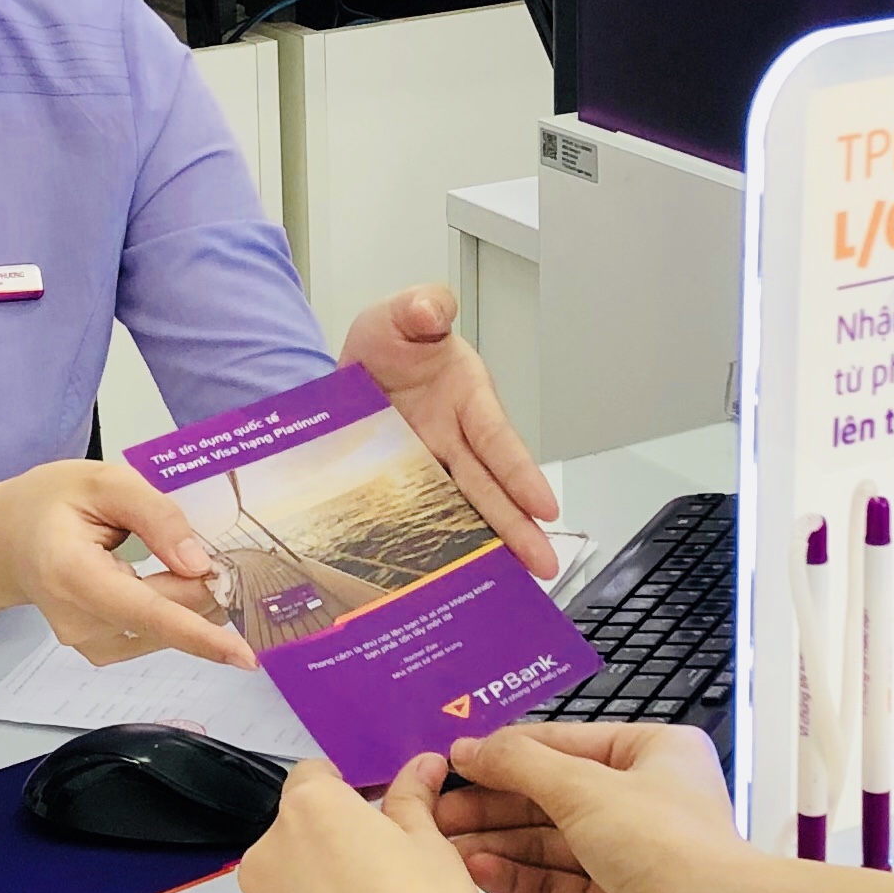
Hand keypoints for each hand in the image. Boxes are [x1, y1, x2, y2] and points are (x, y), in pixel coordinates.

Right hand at [0, 463, 255, 671]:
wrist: (5, 540)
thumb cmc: (50, 503)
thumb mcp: (103, 482)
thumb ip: (154, 515)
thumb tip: (200, 563)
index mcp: (74, 576)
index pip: (146, 613)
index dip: (199, 634)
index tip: (244, 655)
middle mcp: (79, 622)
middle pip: (166, 616)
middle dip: (206, 589)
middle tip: (225, 551)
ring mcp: (87, 643)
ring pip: (165, 629)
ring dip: (191, 599)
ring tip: (184, 558)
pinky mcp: (100, 650)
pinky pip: (154, 634)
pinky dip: (175, 611)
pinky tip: (170, 581)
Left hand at [241, 756, 490, 892]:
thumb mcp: (433, 849)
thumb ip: (414, 801)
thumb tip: (420, 771)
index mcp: (311, 812)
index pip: (313, 775)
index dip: (345, 791)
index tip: (369, 810)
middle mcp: (270, 856)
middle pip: (296, 834)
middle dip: (332, 846)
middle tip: (383, 874)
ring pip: (288, 888)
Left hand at [343, 284, 559, 573]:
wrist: (348, 370)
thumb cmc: (390, 343)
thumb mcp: (401, 314)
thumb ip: (422, 307)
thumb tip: (431, 311)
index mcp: (466, 401)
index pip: (496, 440)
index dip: (520, 473)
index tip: (545, 506)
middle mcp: (455, 441)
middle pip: (490, 489)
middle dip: (517, 528)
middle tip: (544, 565)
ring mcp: (430, 470)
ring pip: (464, 513)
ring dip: (487, 548)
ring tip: (511, 585)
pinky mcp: (402, 491)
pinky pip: (421, 523)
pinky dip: (437, 553)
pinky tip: (450, 582)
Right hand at [433, 722, 763, 892]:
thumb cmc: (681, 852)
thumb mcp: (587, 787)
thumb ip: (521, 765)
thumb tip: (476, 748)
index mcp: (651, 755)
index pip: (562, 744)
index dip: (506, 752)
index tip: (457, 759)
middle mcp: (639, 804)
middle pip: (548, 795)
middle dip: (491, 802)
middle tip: (440, 807)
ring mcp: (624, 857)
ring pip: (545, 843)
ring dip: (494, 841)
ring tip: (445, 842)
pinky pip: (550, 884)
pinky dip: (514, 877)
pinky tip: (478, 869)